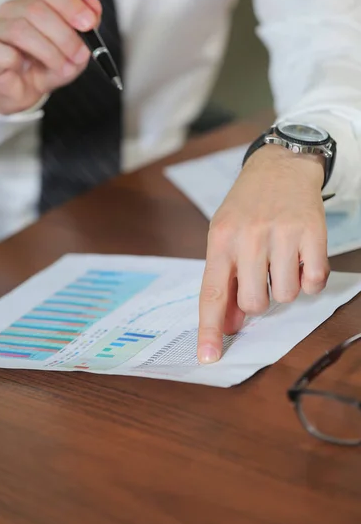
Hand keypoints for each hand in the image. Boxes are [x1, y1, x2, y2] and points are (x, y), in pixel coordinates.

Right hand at [0, 0, 101, 114]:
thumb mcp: (74, 53)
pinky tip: (27, 70)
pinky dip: (22, 62)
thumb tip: (94, 5)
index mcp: (35, 2)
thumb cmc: (45, 68)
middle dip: (65, 36)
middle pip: (38, 10)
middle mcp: (14, 9)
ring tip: (63, 69)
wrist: (23, 93)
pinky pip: (4, 51)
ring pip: (22, 30)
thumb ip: (85, 31)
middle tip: (79, 56)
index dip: (71, 5)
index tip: (89, 24)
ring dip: (49, 52)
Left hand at [197, 145, 328, 363]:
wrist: (280, 166)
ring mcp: (283, 233)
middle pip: (254, 303)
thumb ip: (225, 281)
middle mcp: (249, 236)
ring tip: (281, 261)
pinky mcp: (313, 232)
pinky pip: (314, 282)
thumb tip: (229, 325)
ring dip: (285, 287)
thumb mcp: (224, 237)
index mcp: (221, 239)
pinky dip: (309, 280)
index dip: (210, 329)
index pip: (213, 293)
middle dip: (259, 301)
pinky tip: (301, 258)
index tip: (208, 357)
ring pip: (286, 296)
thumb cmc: (247, 206)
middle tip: (261, 277)